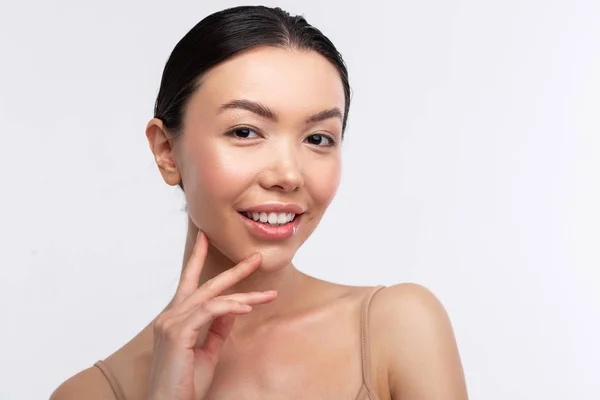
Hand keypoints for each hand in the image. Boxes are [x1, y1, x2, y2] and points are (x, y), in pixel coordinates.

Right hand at [147, 231, 276, 399]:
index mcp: (176, 318)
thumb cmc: (185, 383)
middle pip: (205, 285)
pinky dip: (230, 307)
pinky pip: (209, 312)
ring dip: (244, 294)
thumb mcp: (208, 350)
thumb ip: (217, 327)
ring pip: (213, 297)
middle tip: (255, 258)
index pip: (189, 283)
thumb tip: (233, 308)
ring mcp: (171, 322)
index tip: (205, 239)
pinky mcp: (177, 332)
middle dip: (233, 270)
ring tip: (268, 294)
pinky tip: (248, 307)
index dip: (197, 258)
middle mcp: (170, 315)